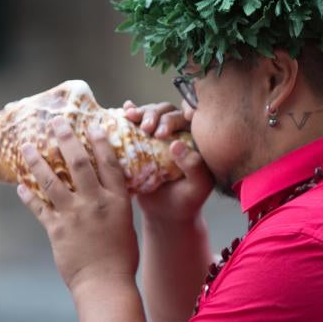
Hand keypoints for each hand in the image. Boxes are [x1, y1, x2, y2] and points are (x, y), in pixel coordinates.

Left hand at [17, 116, 138, 292]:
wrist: (105, 283)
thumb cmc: (120, 256)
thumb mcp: (125, 223)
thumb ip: (114, 202)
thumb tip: (103, 186)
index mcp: (117, 201)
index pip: (109, 164)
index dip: (100, 142)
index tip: (92, 125)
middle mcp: (95, 203)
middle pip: (79, 164)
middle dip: (66, 140)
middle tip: (56, 123)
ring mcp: (74, 215)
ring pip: (52, 181)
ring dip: (37, 161)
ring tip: (27, 147)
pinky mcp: (57, 230)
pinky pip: (39, 208)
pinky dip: (28, 196)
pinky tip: (20, 186)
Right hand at [123, 100, 214, 222]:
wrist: (166, 212)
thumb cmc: (186, 200)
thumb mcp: (196, 187)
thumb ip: (194, 167)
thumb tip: (176, 144)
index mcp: (197, 139)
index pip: (190, 118)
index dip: (177, 117)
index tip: (164, 131)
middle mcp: (179, 131)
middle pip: (168, 112)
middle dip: (157, 116)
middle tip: (148, 129)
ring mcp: (160, 133)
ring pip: (153, 112)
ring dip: (143, 112)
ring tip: (132, 118)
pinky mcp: (143, 137)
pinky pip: (138, 120)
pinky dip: (132, 111)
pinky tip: (126, 109)